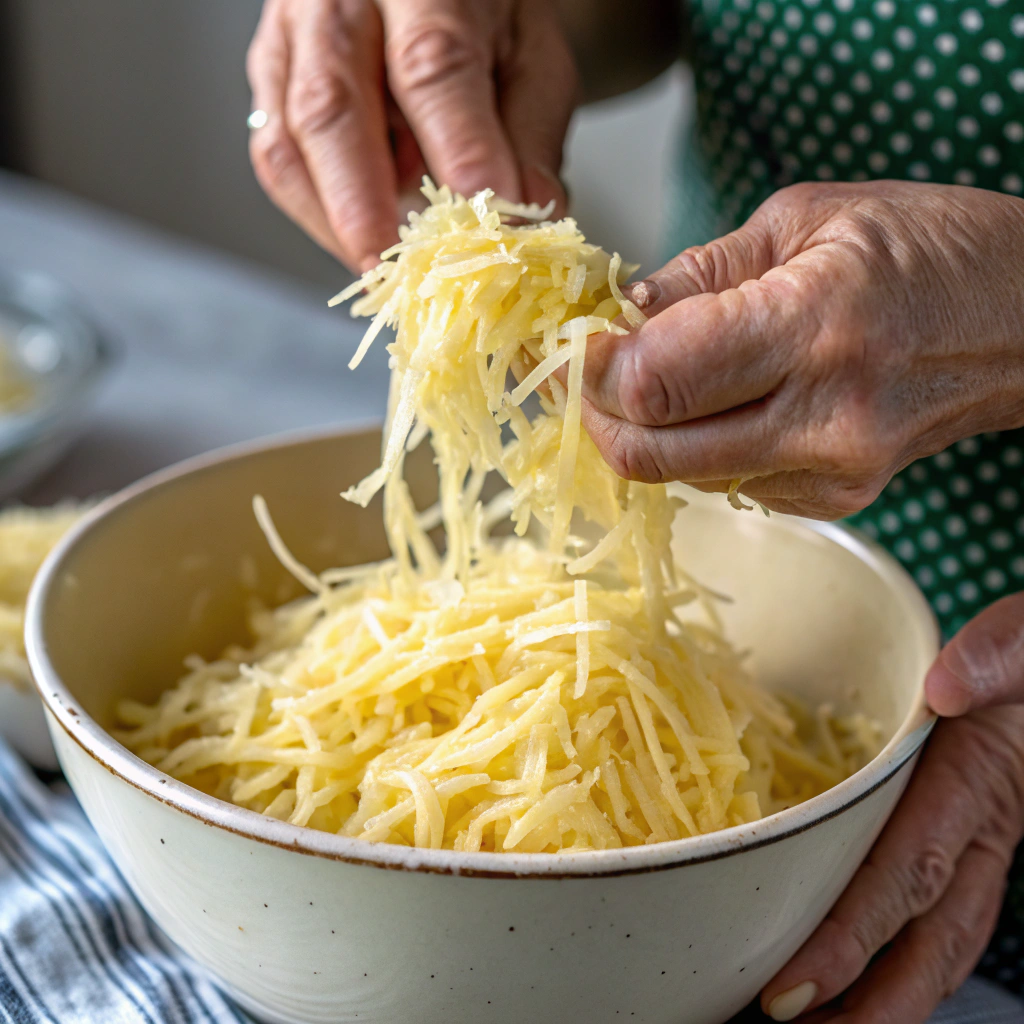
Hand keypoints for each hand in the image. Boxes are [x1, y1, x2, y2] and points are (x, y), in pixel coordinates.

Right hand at [246, 0, 576, 270]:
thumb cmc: (483, 18)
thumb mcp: (532, 58)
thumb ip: (531, 135)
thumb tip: (527, 221)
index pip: (432, 64)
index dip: (458, 148)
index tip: (484, 217)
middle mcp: (339, 1)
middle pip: (331, 106)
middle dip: (363, 206)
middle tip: (398, 272)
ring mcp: (291, 41)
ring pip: (287, 143)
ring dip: (336, 223)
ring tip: (387, 270)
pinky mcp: (271, 81)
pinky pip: (279, 160)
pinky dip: (321, 214)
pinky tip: (365, 237)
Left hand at [579, 181, 1023, 518]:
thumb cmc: (927, 250)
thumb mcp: (807, 218)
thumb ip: (699, 274)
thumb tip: (622, 315)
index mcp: (815, 323)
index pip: (660, 383)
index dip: (596, 372)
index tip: (578, 346)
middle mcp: (825, 417)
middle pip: (654, 455)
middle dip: (601, 415)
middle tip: (593, 372)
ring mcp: (833, 472)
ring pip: (683, 477)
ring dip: (649, 431)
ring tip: (661, 376)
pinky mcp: (837, 502)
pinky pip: (730, 485)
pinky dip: (703, 446)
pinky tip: (730, 402)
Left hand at [760, 592, 1023, 1022]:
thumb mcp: (1019, 645)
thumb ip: (994, 658)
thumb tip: (948, 687)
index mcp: (975, 792)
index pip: (907, 878)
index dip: (852, 940)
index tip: (793, 988)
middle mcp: (978, 839)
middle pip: (923, 943)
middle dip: (861, 1002)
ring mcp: (976, 854)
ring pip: (933, 947)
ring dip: (876, 998)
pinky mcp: (963, 851)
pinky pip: (931, 919)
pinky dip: (893, 960)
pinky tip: (847, 979)